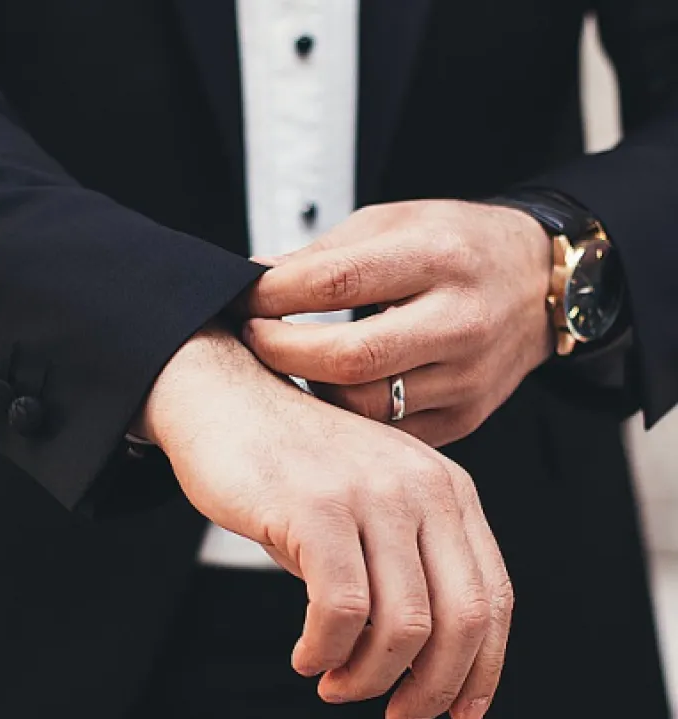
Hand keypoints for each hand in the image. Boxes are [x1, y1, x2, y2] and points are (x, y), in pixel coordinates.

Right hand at [139, 325, 513, 718]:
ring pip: (402, 626)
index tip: (461, 712)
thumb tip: (420, 664)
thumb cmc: (296, 464)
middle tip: (398, 716)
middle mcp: (421, 486)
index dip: (483, 667)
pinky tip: (307, 654)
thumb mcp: (373, 502)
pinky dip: (325, 651)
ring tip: (336, 680)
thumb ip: (405, 565)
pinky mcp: (317, 507)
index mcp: (446, 488)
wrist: (228, 401)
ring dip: (369, 677)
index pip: (492, 595)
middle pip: (461, 619)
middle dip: (433, 689)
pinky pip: (340, 611)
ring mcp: (370, 493)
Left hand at [242, 200, 552, 445]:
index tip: (244, 297)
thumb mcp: (395, 222)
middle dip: (281, 351)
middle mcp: (460, 320)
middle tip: (253, 336)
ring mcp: (467, 376)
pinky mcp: (465, 415)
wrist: (538, 283)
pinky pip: (388, 432)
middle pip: (349, 358)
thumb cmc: (460, 245)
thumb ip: (325, 254)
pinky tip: (329, 390)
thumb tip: (255, 277)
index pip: (337, 282)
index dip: (275, 295)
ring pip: (365, 405)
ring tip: (289, 363)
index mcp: (438, 257)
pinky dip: (348, 416)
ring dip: (310, 388)